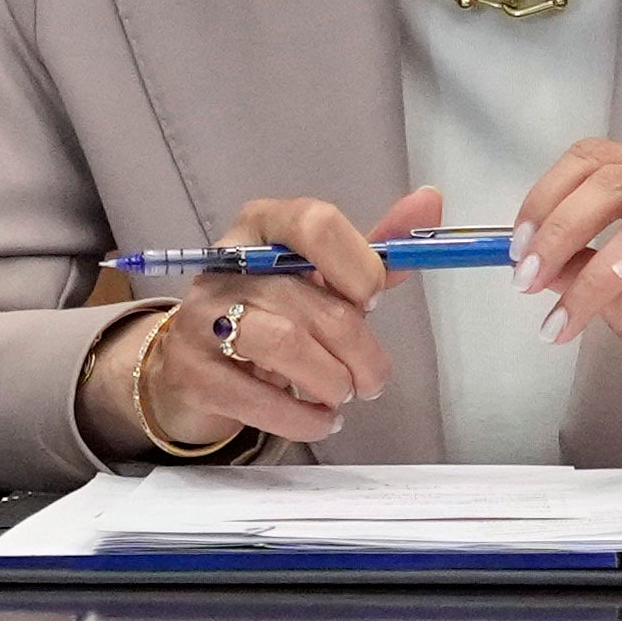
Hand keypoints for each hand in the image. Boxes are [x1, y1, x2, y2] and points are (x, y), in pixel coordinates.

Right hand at [95, 189, 434, 458]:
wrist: (199, 357)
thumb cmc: (276, 310)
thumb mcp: (325, 276)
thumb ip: (377, 249)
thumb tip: (430, 201)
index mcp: (263, 224)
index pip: (315, 224)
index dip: (358, 266)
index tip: (372, 298)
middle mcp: (227, 263)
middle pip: (312, 302)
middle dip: (360, 352)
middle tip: (372, 379)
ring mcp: (201, 315)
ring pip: (285, 344)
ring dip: (332, 382)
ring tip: (343, 394)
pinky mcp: (191, 369)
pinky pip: (258, 398)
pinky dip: (302, 418)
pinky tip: (319, 419)